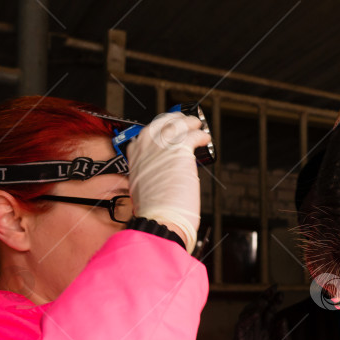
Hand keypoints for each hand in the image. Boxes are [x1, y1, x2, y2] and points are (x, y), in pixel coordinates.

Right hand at [127, 112, 210, 252]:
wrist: (160, 218)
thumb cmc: (153, 210)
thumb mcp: (141, 186)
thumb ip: (149, 173)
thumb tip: (161, 171)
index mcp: (135, 156)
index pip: (146, 133)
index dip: (160, 129)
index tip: (168, 129)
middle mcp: (146, 148)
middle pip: (162, 123)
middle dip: (175, 120)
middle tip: (186, 122)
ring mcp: (162, 147)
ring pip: (178, 125)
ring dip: (190, 123)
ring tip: (198, 125)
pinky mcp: (179, 151)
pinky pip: (193, 135)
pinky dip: (201, 135)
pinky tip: (205, 139)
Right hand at [234, 286, 287, 339]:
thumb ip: (284, 334)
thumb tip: (283, 319)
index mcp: (267, 328)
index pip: (270, 310)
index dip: (274, 301)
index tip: (281, 293)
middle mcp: (257, 328)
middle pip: (259, 307)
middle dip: (265, 297)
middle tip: (273, 288)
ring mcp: (247, 333)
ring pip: (248, 313)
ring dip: (255, 306)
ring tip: (264, 301)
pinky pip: (241, 326)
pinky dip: (247, 319)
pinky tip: (256, 315)